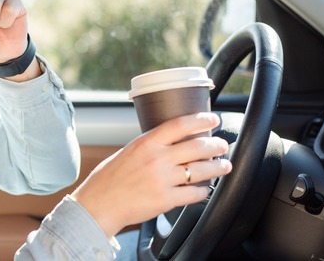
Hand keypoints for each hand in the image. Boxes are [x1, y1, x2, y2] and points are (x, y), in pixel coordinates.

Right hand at [71, 112, 231, 237]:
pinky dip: (203, 191)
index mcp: (146, 143)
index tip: (213, 119)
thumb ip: (150, 146)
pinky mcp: (166, 200)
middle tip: (222, 145)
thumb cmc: (109, 179)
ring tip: (224, 165)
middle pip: (197, 146)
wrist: (99, 204)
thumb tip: (172, 143)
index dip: (201, 120)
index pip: (180, 124)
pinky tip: (204, 188)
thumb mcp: (128, 152)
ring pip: (201, 170)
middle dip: (216, 145)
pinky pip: (194, 193)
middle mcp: (157, 159)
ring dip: (217, 167)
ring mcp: (163, 180)